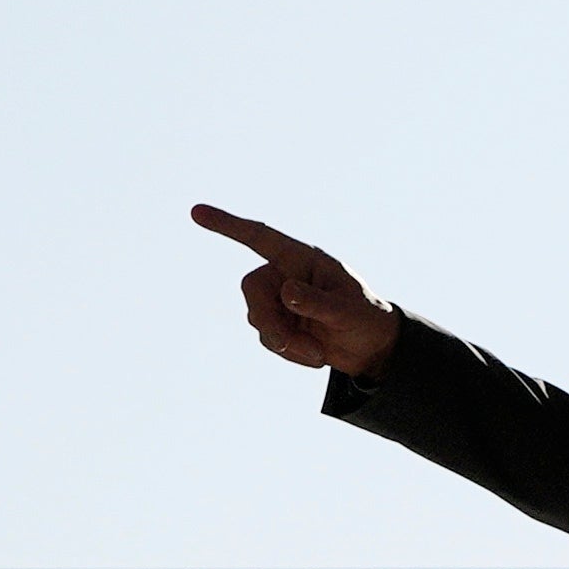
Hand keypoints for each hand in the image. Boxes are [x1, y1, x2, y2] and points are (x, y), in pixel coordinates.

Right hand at [196, 203, 399, 373]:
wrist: (371, 348)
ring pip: (258, 320)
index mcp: (302, 259)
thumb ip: (318, 303)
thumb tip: (286, 293)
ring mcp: (279, 301)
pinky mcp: (279, 325)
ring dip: (285, 343)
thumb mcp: (348, 311)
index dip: (228, 225)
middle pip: (252, 290)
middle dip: (268, 320)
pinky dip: (290, 353)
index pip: (260, 238)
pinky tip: (316, 356)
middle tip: (287, 345)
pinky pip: (268, 340)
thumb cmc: (366, 318)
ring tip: (318, 354)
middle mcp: (285, 275)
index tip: (197, 212)